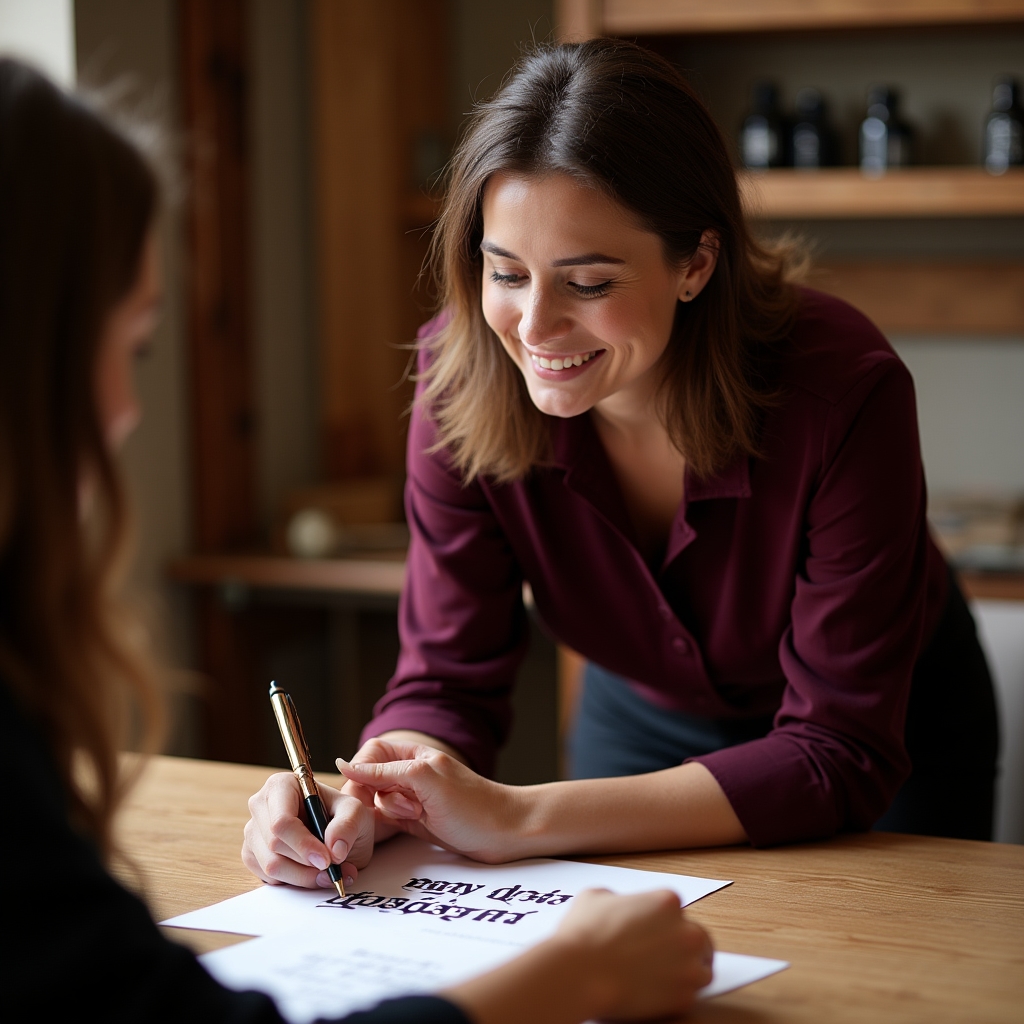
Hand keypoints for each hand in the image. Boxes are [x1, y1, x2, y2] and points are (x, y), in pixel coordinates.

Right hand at [241, 772, 374, 888]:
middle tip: (333, 871)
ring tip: (329, 875)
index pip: (282, 821)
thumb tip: (334, 849)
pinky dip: (293, 881)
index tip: (326, 860)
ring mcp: (253, 831)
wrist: (338, 832)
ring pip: (271, 866)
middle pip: (275, 845)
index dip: (303, 844)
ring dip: (303, 877)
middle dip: (306, 864)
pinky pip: (267, 878)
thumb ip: (348, 825)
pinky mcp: (252, 854)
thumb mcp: (356, 813)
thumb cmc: (342, 816)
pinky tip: (311, 872)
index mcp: (281, 785)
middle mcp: (261, 805)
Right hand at [336, 740, 522, 862]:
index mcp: (413, 755)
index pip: (370, 754)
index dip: (361, 773)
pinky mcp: (414, 822)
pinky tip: (412, 824)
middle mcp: (410, 775)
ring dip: (393, 812)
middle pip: (369, 782)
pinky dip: (390, 826)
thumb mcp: (426, 779)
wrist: (506, 834)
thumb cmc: (473, 804)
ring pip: (377, 804)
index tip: (361, 793)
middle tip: (405, 807)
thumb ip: (385, 770)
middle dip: (379, 797)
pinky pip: (387, 821)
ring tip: (419, 815)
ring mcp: (412, 799)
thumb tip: (345, 765)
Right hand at [551, 888, 712, 1019]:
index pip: (677, 912)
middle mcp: (686, 932)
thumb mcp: (596, 896)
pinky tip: (659, 992)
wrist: (580, 972)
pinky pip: (690, 996)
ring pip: (703, 969)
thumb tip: (618, 907)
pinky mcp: (683, 997)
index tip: (654, 933)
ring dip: (689, 972)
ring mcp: (688, 967)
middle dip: (684, 947)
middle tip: (665, 956)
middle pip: (699, 939)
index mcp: (667, 902)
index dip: (664, 923)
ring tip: (666, 977)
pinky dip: (678, 995)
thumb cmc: (585, 934)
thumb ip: (618, 898)